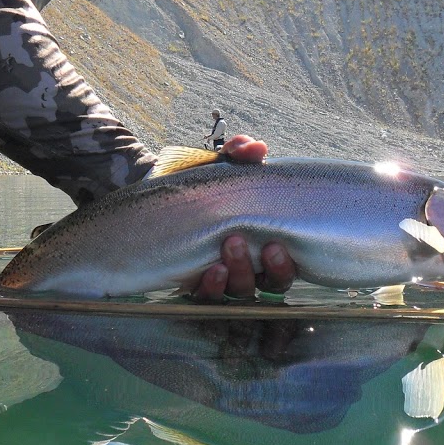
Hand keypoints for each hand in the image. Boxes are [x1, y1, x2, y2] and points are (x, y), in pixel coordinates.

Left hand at [191, 135, 296, 300]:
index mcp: (261, 246)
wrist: (160, 197)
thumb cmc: (201, 187)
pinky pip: (207, 298)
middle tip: (245, 241)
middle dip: (264, 269)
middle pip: (266, 285)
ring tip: (228, 247)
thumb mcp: (219, 167)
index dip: (283, 266)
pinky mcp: (194, 285)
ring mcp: (221, 280)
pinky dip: (212, 286)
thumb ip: (237, 153)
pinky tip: (209, 271)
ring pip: (239, 292)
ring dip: (238, 274)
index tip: (275, 246)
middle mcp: (246, 269)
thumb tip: (256, 147)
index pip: (282, 269)